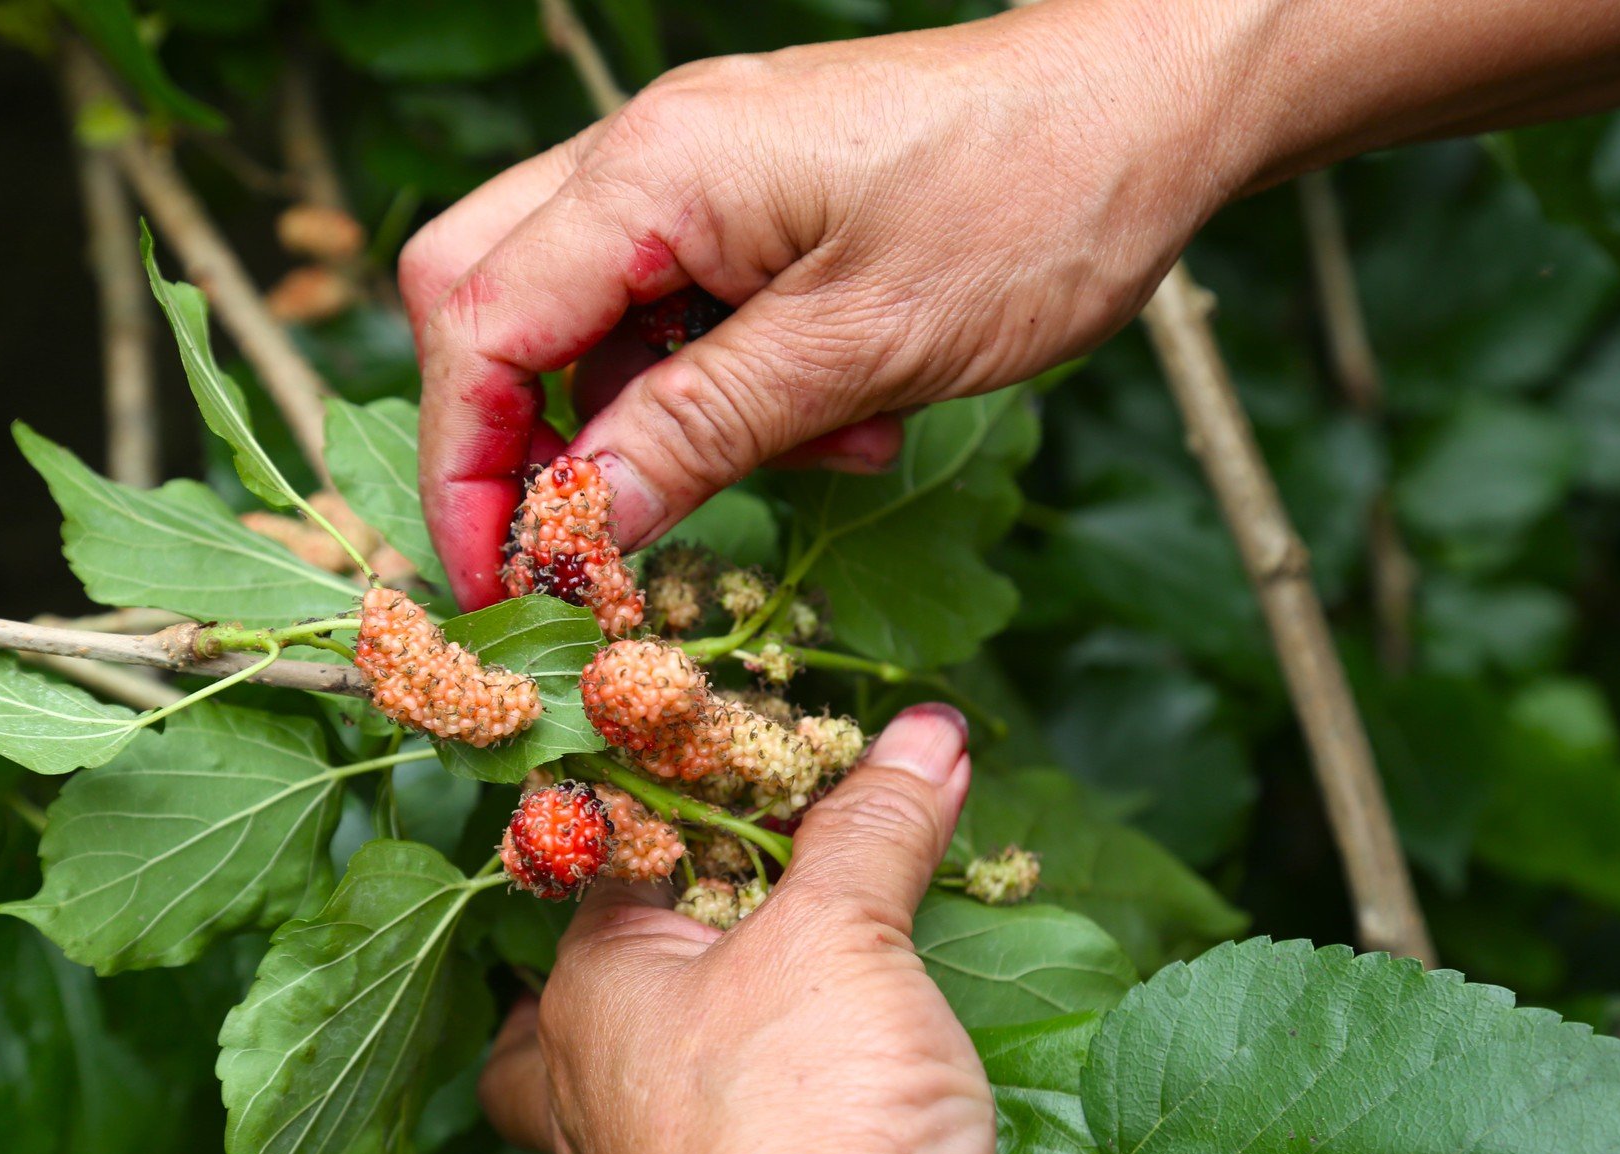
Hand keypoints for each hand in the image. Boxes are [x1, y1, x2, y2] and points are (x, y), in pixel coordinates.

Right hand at [401, 0, 1231, 607]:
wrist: (1151, 104)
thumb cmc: (1032, 198)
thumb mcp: (862, 345)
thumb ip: (701, 431)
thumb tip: (575, 529)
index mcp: (656, 173)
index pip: (480, 326)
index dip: (467, 471)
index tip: (498, 584)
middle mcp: (647, 155)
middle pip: (485, 300)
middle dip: (516, 439)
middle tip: (582, 544)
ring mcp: (694, 173)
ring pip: (582, 316)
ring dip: (648, 419)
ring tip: (800, 452)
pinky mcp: (745, 203)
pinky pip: (672, 309)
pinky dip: (718, 387)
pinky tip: (832, 416)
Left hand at [476, 709, 1402, 1153]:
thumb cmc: (804, 1103)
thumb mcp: (847, 931)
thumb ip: (876, 827)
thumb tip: (925, 735)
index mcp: (589, 998)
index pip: (589, 886)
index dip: (647, 837)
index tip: (698, 805)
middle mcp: (582, 1103)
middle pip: (528, 1044)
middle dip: (566, 1003)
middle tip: (633, 965)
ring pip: (567, 1144)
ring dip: (597, 1105)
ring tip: (650, 1073)